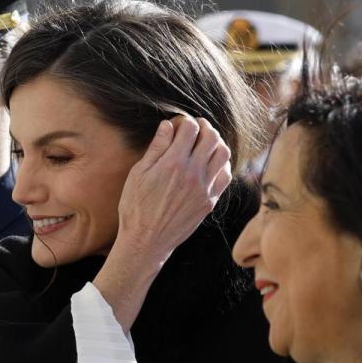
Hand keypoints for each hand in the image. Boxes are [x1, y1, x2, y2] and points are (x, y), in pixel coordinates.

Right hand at [91, 116, 231, 330]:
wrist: (146, 241)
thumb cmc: (136, 207)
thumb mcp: (138, 174)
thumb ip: (156, 148)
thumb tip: (168, 126)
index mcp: (172, 164)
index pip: (190, 129)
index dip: (185, 121)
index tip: (178, 125)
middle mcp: (193, 174)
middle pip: (211, 137)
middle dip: (204, 127)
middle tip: (196, 128)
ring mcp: (204, 188)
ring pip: (223, 154)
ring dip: (216, 143)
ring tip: (206, 143)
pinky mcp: (209, 201)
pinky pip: (225, 175)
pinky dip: (221, 164)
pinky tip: (211, 163)